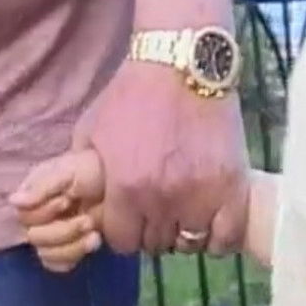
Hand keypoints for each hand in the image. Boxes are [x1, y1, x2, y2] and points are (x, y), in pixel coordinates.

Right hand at [9, 150, 106, 272]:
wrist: (123, 179)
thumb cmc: (93, 168)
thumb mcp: (68, 171)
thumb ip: (42, 187)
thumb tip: (13, 201)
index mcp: (33, 194)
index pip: (24, 215)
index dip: (44, 212)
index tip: (68, 199)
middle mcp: (38, 216)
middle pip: (35, 238)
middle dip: (62, 231)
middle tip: (87, 220)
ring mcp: (53, 233)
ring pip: (46, 253)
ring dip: (71, 246)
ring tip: (94, 234)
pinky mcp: (68, 247)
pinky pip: (58, 263)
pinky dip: (74, 256)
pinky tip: (93, 241)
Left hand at [84, 60, 249, 256]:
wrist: (182, 62)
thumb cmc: (133, 93)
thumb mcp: (92, 130)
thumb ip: (82, 173)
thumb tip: (73, 202)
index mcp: (125, 188)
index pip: (122, 242)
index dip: (126, 229)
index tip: (133, 215)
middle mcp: (161, 198)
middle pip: (155, 243)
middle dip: (154, 227)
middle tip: (161, 206)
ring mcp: (200, 193)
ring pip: (190, 241)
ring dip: (186, 229)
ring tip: (187, 208)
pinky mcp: (232, 184)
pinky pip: (226, 235)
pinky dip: (219, 233)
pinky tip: (213, 217)